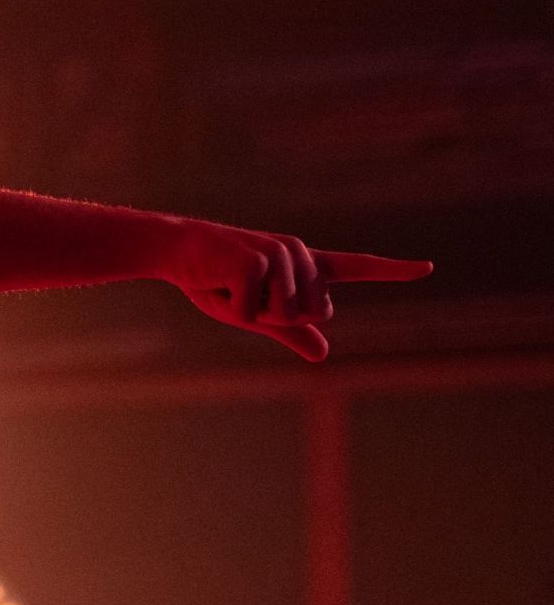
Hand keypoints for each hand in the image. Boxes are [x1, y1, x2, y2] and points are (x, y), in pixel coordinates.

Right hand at [162, 220, 432, 361]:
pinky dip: (232, 307)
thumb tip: (324, 353)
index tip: (426, 268)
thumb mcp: (256, 314)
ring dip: (252, 311)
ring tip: (230, 285)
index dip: (393, 271)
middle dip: (277, 318)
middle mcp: (301, 255)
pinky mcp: (254, 260)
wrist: (178, 251)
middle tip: (245, 294)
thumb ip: (291, 332)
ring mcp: (280, 255)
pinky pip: (252, 311)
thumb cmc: (216, 280)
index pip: (358, 267)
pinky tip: (218, 283)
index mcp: (307, 266)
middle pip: (313, 313)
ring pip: (285, 314)